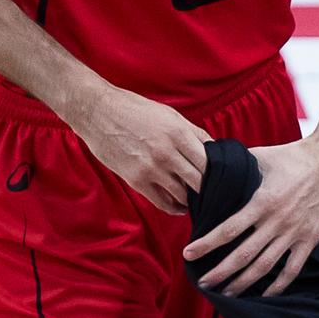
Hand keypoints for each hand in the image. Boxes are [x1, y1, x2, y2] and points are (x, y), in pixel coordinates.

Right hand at [67, 85, 209, 214]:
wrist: (98, 112)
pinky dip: (174, 207)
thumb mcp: (170, 114)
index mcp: (178, 133)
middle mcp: (167, 153)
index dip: (217, 172)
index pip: (208, 162)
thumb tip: (214, 149)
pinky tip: (180, 206)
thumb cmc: (136, 110)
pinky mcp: (136, 180)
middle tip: (210, 190)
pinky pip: (162, 202)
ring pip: (183, 194)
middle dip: (206, 186)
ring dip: (191, 198)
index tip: (219, 176)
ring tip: (195, 198)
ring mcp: (151, 169)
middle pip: (199, 181)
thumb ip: (193, 133)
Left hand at [182, 135, 318, 296]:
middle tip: (202, 283)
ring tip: (226, 294)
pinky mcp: (310, 239)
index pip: (228, 229)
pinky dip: (277, 286)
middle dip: (220, 272)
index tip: (188, 255)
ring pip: (264, 266)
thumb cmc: (294, 155)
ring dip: (243, 283)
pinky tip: (263, 295)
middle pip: (243, 255)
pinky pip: (292, 269)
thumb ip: (237, 167)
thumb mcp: (261, 157)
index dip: (206, 244)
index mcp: (261, 201)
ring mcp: (294, 232)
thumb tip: (208, 167)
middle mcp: (277, 220)